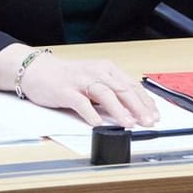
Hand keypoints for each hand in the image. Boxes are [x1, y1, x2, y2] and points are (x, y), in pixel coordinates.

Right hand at [19, 55, 159, 127]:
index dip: (145, 102)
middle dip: (138, 107)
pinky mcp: (65, 91)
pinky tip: (98, 123)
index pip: (132, 86)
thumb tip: (133, 112)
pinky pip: (80, 103)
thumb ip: (112, 93)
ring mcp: (80, 81)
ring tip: (129, 123)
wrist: (38, 70)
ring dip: (119, 110)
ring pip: (105, 94)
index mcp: (107, 69)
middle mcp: (96, 72)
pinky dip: (90, 113)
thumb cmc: (69, 78)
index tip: (155, 116)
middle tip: (148, 122)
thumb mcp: (95, 81)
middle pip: (122, 89)